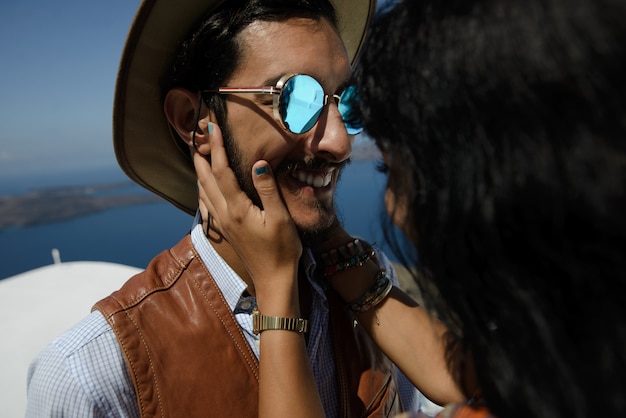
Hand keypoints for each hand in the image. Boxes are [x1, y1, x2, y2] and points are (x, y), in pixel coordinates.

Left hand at [194, 123, 301, 299]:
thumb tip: (258, 163)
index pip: (222, 171)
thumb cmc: (282, 249)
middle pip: (205, 179)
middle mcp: (224, 214)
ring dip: (199, 171)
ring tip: (199, 155)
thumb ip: (267, 189)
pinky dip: (202, 189)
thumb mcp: (280, 217)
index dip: (217, 147)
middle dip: (200, 156)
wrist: (273, 280)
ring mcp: (222, 224)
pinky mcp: (224, 230)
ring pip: (202, 191)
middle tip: (197, 136)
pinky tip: (203, 186)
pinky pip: (206, 205)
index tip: (213, 128)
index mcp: (237, 209)